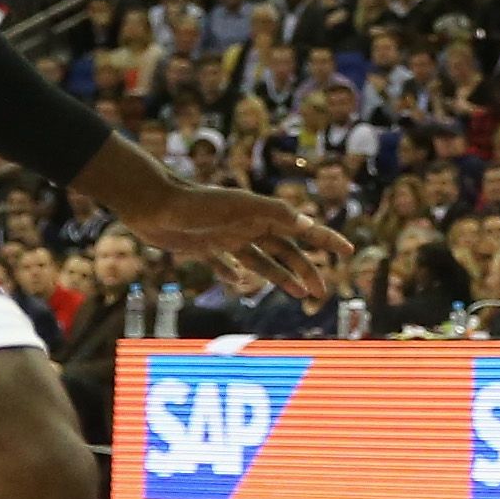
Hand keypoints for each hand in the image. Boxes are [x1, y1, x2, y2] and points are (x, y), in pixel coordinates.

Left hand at [123, 178, 353, 303]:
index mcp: (261, 215)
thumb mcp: (238, 206)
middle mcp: (247, 226)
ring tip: (298, 295)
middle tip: (320, 293)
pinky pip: (225, 266)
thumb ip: (272, 212)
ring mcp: (226, 238)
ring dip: (281, 277)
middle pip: (286, 252)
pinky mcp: (204, 248)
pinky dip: (234, 276)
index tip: (348, 251)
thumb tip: (306, 222)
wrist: (151, 203)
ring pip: (262, 261)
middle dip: (306, 270)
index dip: (325, 239)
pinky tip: (240, 286)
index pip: (302, 229)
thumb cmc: (196, 203)